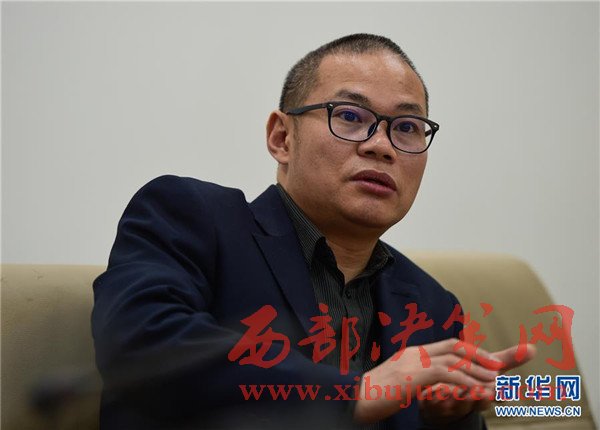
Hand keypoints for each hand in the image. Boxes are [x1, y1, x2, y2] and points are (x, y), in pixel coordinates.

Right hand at [353, 338, 511, 423]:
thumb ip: (412, 378)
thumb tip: (425, 382)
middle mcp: (414, 354)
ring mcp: (413, 363)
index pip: (447, 345)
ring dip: (478, 370)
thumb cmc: (371, 395)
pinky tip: (478, 391)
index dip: (470, 351)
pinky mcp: (412, 376)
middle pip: (454, 347)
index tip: (488, 360)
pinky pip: (446, 375)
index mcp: (412, 354)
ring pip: (454, 360)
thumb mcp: (396, 383)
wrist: (352, 398)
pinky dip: (466, 382)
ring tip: (496, 381)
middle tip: (500, 366)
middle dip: (480, 355)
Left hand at [419, 343, 536, 425]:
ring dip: (452, 397)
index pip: (492, 396)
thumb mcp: (488, 370)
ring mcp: (448, 405)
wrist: (442, 401)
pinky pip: (431, 405)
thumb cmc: (469, 381)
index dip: (493, 393)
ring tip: (450, 390)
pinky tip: (430, 392)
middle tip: (476, 389)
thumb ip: (508, 360)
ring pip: (452, 404)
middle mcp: (467, 402)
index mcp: (482, 394)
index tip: (494, 388)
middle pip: (473, 402)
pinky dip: (432, 399)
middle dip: (475, 396)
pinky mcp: (430, 406)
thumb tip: (534, 348)